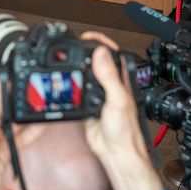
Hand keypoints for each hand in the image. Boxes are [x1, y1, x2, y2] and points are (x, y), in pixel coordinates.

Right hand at [80, 32, 164, 189]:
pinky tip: (65, 83)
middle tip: (72, 45)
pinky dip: (70, 86)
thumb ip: (109, 76)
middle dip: (84, 52)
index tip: (87, 37)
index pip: (111, 53)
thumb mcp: (117, 99)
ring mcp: (97, 95)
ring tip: (66, 60)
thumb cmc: (125, 130)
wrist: (115, 152)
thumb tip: (100, 53)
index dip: (100, 42)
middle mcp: (109, 85)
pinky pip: (76, 92)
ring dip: (76, 68)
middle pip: (95, 61)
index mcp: (120, 79)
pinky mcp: (87, 106)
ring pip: (85, 75)